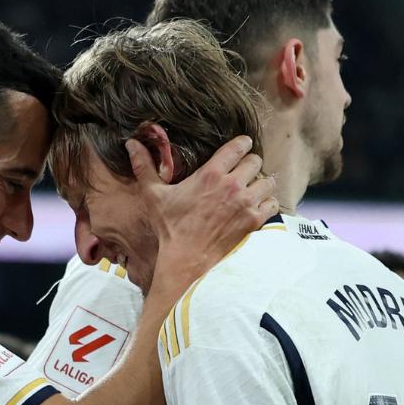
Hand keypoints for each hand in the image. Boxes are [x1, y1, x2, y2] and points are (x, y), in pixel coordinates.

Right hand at [126, 133, 276, 295]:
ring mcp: (246, 203)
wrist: (186, 260)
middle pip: (256, 161)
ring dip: (260, 184)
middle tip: (242, 173)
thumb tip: (131, 144)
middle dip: (250, 165)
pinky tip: (256, 207)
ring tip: (251, 190)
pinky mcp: (254, 221)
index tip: (240, 148)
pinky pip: (272, 203)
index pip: (239, 146)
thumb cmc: (170, 228)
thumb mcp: (154, 195)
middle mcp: (232, 185)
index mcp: (211, 174)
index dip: (242, 144)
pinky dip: (267, 203)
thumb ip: (144, 166)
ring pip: (267, 181)